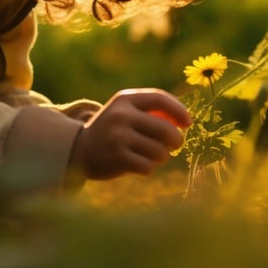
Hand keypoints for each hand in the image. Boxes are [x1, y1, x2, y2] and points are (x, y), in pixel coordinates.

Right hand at [69, 88, 191, 179]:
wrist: (80, 149)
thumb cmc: (114, 130)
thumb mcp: (126, 112)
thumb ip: (152, 112)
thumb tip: (186, 119)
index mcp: (125, 100)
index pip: (159, 99)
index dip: (179, 110)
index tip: (188, 122)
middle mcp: (121, 116)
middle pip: (166, 129)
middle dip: (176, 140)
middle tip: (174, 145)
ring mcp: (118, 137)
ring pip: (160, 151)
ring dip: (161, 157)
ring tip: (150, 156)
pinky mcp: (118, 158)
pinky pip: (149, 166)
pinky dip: (149, 168)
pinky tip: (139, 165)